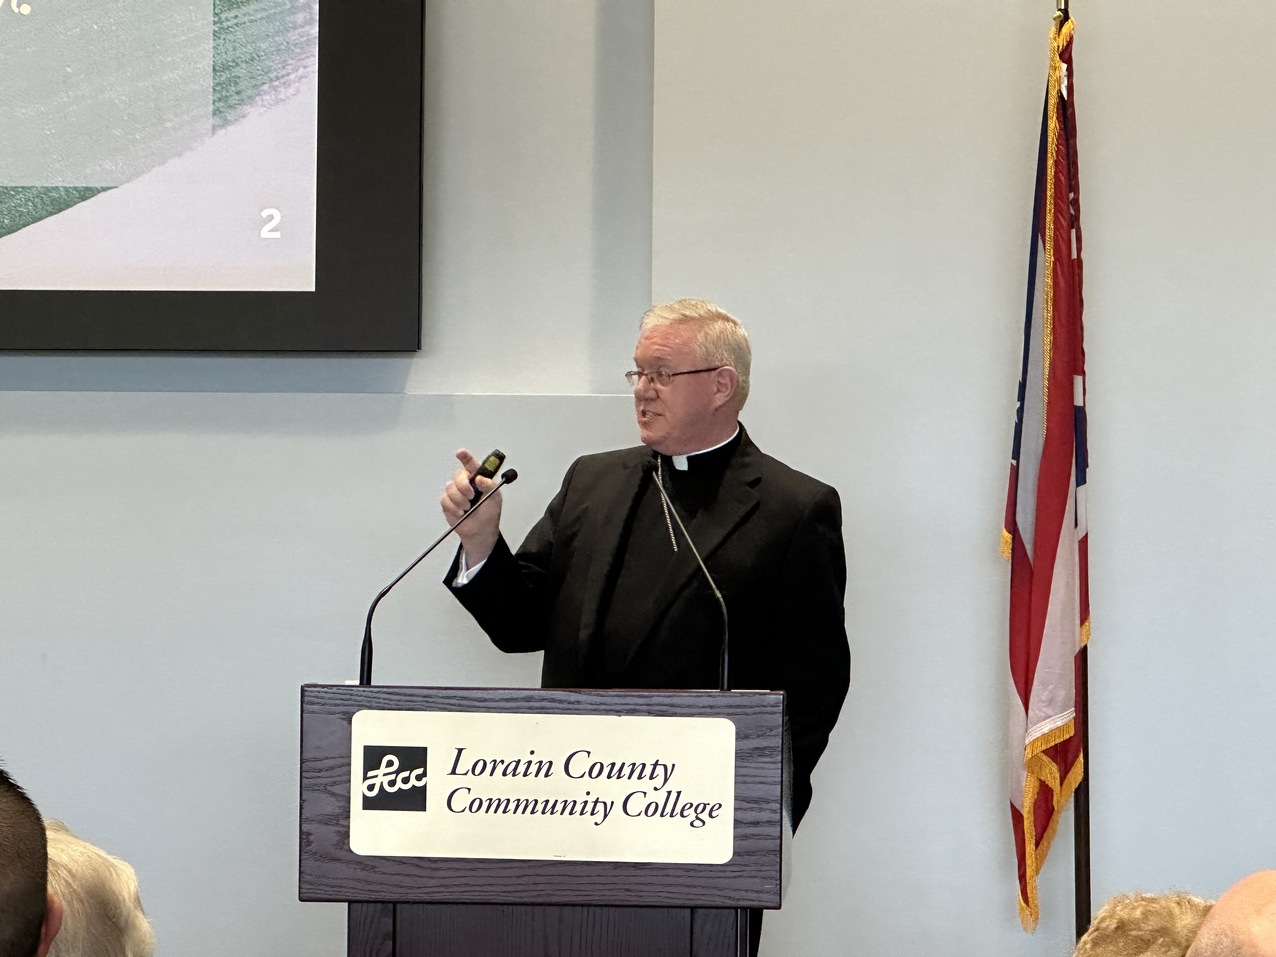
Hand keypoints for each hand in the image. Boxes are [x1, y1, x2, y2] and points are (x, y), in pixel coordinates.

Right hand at [439, 449, 500, 564]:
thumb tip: (480, 478)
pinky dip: (453, 507)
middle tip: (471, 496)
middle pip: (458, 475)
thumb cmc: (489, 515)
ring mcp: (456, 492)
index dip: (465, 457)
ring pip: (450, 488)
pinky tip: (461, 513)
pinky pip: (445, 500)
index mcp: (479, 479)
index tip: (460, 453)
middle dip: (463, 485)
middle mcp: (466, 483)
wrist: (479, 532)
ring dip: (460, 499)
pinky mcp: (448, 502)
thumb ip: (489, 486)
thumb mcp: (495, 499)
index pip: (471, 464)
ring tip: (468, 508)